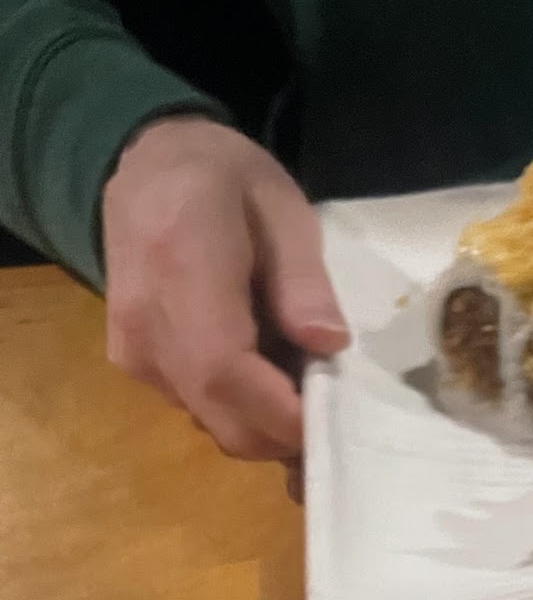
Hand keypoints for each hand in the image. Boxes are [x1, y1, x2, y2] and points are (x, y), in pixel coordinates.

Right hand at [102, 118, 348, 461]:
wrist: (148, 166)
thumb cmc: (225, 180)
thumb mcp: (283, 209)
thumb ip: (303, 279)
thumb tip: (328, 344)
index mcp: (180, 265)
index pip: (224, 371)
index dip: (282, 414)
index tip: (334, 423)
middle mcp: (145, 322)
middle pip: (221, 417)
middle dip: (284, 433)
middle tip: (331, 407)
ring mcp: (132, 351)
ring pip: (214, 425)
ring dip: (265, 422)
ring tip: (296, 377)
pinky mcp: (133, 367)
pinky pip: (199, 411)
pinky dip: (240, 409)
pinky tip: (261, 368)